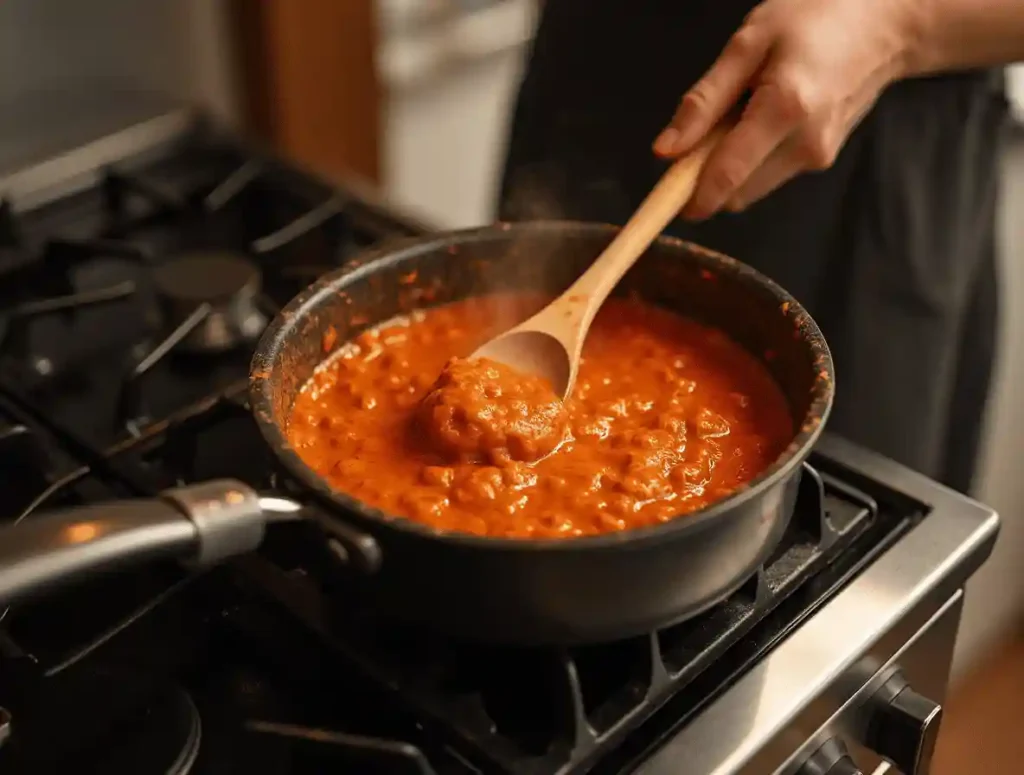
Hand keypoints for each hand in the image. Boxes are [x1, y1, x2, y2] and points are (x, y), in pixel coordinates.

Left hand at [653, 0, 923, 219]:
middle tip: (704, 130)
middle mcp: (805, 145)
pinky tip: (763, 117)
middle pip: (734, 194)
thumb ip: (704, 101)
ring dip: (730, 167)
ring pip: (750, 188)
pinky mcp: (822, 160)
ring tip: (742, 112)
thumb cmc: (814, 16)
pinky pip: (769, 174)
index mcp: (784, 110)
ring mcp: (818, 157)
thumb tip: (665, 151)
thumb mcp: (748, 43)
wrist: (886, 21)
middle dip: (706, 176)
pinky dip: (752, 159)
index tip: (661, 199)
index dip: (688, 196)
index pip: (726, 177)